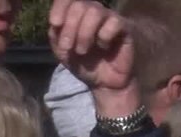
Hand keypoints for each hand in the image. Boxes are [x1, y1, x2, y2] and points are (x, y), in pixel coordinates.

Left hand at [49, 0, 138, 115]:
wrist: (105, 84)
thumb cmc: (85, 65)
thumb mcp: (63, 51)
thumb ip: (56, 35)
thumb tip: (56, 23)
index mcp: (77, 14)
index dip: (60, 8)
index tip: (54, 24)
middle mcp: (94, 12)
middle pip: (79, 5)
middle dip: (70, 28)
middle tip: (68, 48)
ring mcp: (110, 18)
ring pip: (95, 11)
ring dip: (84, 33)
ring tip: (82, 50)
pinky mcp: (125, 28)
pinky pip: (114, 22)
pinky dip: (104, 36)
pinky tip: (104, 46)